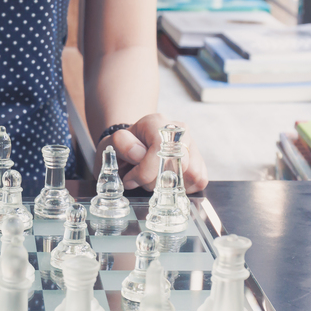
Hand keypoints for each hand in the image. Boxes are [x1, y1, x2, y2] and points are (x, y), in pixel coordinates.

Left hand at [93, 113, 207, 192]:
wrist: (132, 149)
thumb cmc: (122, 148)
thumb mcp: (111, 144)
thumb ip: (121, 144)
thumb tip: (138, 153)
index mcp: (156, 122)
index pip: (161, 148)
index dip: (146, 171)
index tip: (130, 180)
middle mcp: (179, 130)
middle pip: (179, 163)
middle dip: (155, 181)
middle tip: (140, 182)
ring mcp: (192, 145)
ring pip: (192, 174)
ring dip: (169, 186)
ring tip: (153, 180)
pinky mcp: (199, 161)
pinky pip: (199, 180)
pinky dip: (182, 188)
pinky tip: (166, 183)